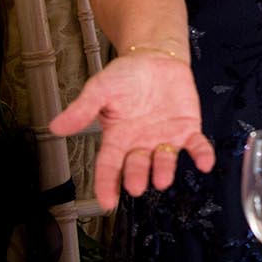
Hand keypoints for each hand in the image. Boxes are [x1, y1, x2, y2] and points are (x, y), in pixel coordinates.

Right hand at [51, 55, 216, 209]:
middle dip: (137, 176)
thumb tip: (56, 127)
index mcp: (117, 137)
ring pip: (165, 160)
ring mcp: (165, 137)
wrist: (155, 59)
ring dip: (165, 170)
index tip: (106, 202)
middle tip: (137, 186)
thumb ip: (82, 109)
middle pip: (137, 165)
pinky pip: (196, 145)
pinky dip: (202, 154)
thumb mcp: (100, 89)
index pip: (109, 166)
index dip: (106, 184)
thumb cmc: (125, 76)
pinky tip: (205, 162)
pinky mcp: (187, 128)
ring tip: (162, 179)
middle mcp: (140, 143)